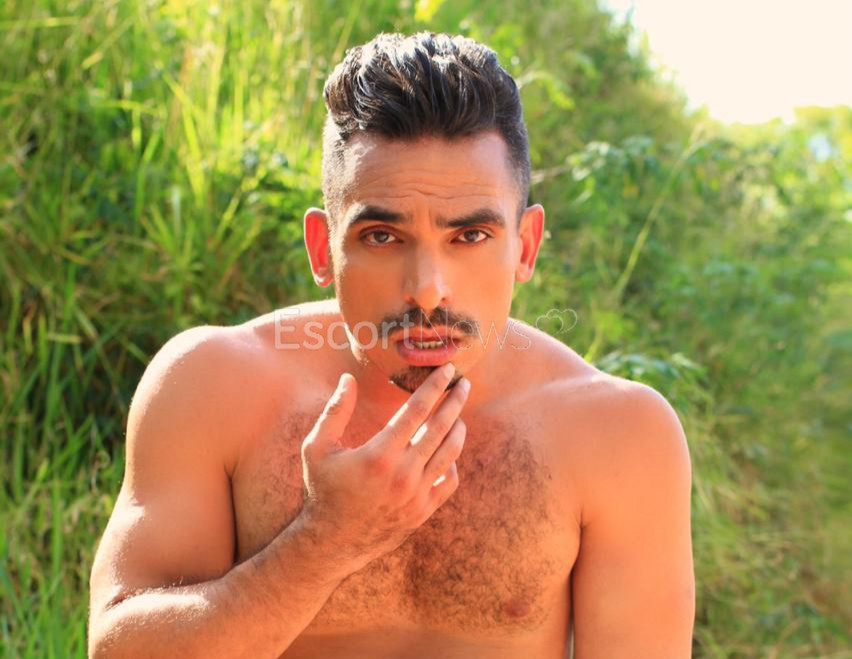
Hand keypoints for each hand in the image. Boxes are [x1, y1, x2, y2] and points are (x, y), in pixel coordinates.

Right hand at [299, 364, 469, 570]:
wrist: (331, 543)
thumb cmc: (323, 490)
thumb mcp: (317, 448)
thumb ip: (335, 411)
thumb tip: (347, 378)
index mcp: (379, 454)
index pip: (417, 410)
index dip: (435, 386)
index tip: (447, 369)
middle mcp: (403, 474)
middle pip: (440, 427)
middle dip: (455, 401)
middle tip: (464, 383)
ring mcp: (416, 495)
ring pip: (450, 453)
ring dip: (458, 428)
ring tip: (459, 414)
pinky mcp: (423, 512)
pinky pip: (449, 482)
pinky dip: (453, 463)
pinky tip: (449, 451)